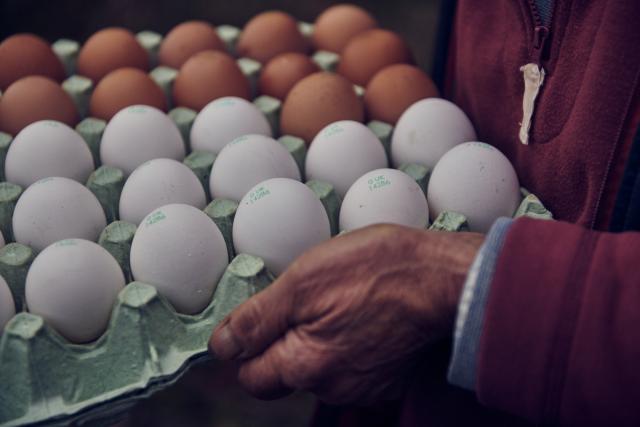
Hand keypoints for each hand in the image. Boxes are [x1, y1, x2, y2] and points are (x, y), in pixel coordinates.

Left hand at [209, 224, 482, 404]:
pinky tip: (360, 315)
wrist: (445, 278)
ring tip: (337, 302)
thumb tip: (221, 345)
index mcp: (305, 367)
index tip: (258, 318)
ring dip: (316, 342)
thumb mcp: (303, 280)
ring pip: (317, 371)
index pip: (251, 377)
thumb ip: (256, 319)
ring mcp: (364, 387)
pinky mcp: (386, 379)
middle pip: (284, 376)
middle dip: (281, 344)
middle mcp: (332, 388)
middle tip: (300, 303)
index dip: (246, 346)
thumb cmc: (378, 270)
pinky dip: (346, 346)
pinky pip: (349, 368)